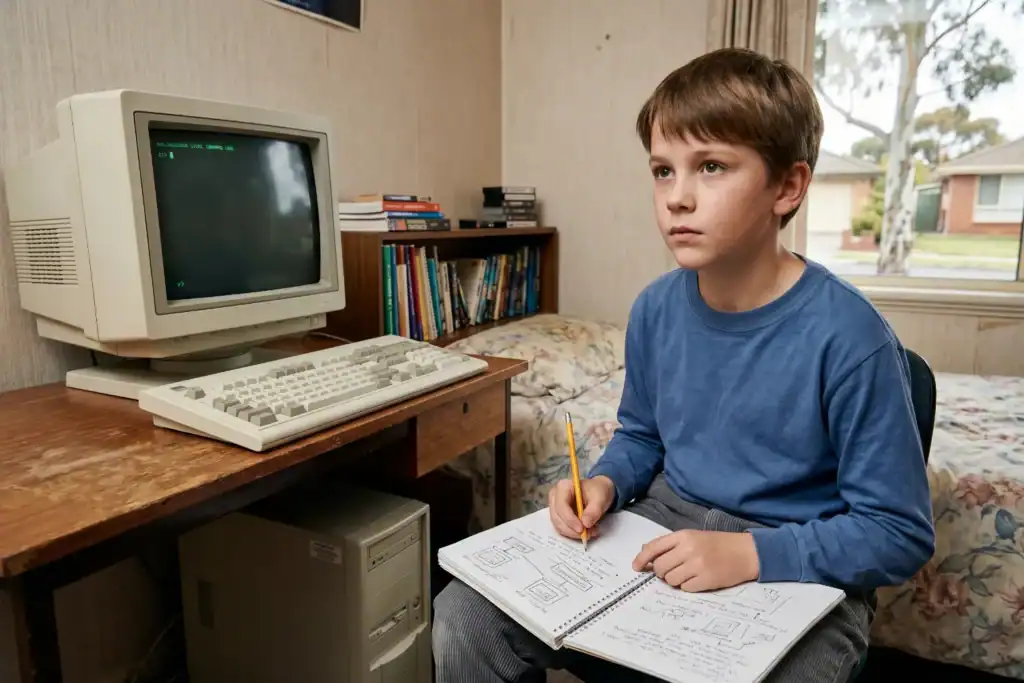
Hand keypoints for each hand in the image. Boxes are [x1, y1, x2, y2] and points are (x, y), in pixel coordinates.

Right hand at [548, 475, 615, 539]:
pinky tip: (585, 531)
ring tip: (589, 532)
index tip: (582, 529)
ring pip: (558, 525)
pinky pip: (561, 528)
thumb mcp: (600, 498)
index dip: (570, 519)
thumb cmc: (597, 491)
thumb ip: (594, 511)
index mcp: (563, 487)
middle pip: (557, 517)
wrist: (598, 492)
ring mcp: (555, 507)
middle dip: (571, 529)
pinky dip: (572, 533)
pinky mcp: (558, 516)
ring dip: (573, 533)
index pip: (561, 506)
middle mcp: (555, 496)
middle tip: (587, 534)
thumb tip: (585, 524)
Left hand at [632, 530, 759, 591]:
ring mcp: (697, 565)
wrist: (745, 552)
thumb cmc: (717, 544)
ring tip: (688, 574)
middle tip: (673, 570)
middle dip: (662, 572)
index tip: (636, 567)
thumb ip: (671, 544)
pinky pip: (684, 588)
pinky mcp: (706, 580)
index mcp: (684, 536)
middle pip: (660, 567)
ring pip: (670, 580)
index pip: (654, 547)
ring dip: (675, 580)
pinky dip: (688, 586)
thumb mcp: (693, 536)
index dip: (642, 558)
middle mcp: (688, 549)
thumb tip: (646, 553)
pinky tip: (697, 579)